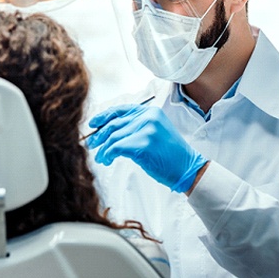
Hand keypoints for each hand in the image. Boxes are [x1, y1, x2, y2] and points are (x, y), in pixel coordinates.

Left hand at [87, 103, 207, 192]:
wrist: (187, 167)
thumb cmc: (170, 154)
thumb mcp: (156, 131)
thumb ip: (138, 126)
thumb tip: (111, 130)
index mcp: (151, 111)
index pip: (121, 110)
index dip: (104, 116)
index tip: (92, 124)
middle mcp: (148, 117)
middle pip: (114, 124)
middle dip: (99, 135)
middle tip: (91, 144)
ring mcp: (146, 130)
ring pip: (113, 137)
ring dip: (103, 149)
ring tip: (101, 158)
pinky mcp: (143, 144)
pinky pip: (116, 148)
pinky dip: (108, 154)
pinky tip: (107, 160)